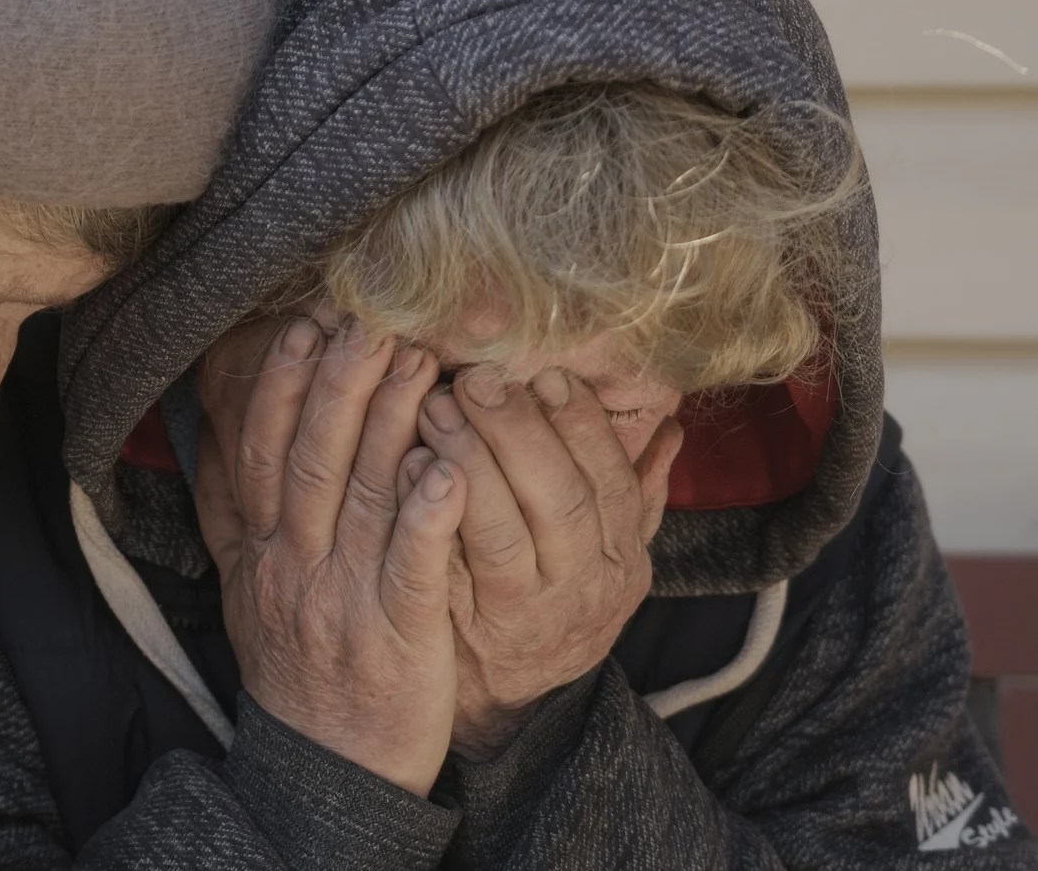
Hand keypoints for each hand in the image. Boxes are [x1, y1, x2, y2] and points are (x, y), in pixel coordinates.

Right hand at [196, 315, 458, 794]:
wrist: (327, 768)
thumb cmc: (300, 664)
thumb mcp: (247, 587)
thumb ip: (234, 511)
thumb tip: (214, 434)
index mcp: (262, 552)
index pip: (263, 453)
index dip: (281, 386)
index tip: (304, 325)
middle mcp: (295, 568)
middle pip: (310, 460)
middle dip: (338, 385)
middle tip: (368, 320)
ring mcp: (344, 601)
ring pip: (361, 499)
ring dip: (389, 426)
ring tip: (420, 363)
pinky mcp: (398, 637)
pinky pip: (411, 569)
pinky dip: (427, 516)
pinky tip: (448, 467)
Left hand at [413, 367, 682, 759]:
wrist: (506, 699)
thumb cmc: (552, 601)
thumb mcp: (605, 555)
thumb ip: (634, 493)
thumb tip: (669, 424)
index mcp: (620, 558)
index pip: (613, 482)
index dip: (582, 427)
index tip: (548, 376)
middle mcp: (582, 587)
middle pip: (561, 502)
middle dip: (519, 433)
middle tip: (478, 379)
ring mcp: (524, 612)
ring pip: (503, 534)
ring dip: (469, 462)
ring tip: (436, 406)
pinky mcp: (467, 629)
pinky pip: (451, 566)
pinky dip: (429, 511)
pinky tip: (405, 464)